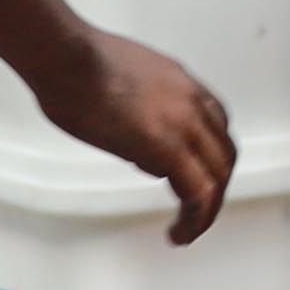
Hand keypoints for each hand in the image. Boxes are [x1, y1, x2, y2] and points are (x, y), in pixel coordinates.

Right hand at [42, 32, 236, 241]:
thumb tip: (132, 132)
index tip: (194, 173)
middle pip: (222, 153)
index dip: (208, 155)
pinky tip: (178, 234)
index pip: (215, 125)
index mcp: (182, 83)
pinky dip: (196, 218)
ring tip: (188, 231)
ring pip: (217, 176)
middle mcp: (193, 102)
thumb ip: (137, 104)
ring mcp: (184, 124)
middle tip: (196, 210)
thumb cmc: (74, 62)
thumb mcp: (120, 79)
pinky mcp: (166, 147)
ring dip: (207, 210)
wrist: (67, 55)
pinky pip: (198, 192)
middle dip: (214, 185)